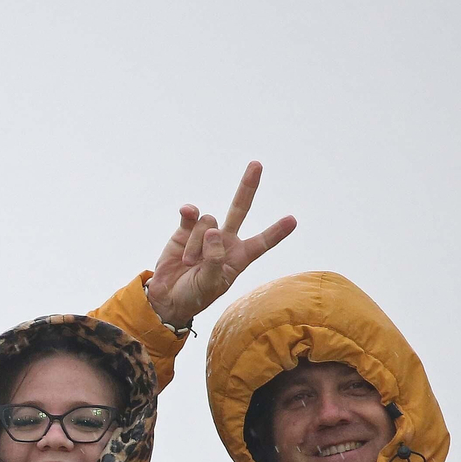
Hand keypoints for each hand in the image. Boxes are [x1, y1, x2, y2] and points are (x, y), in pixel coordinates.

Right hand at [143, 161, 297, 328]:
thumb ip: (214, 260)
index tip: (292, 220)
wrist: (167, 297)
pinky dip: (189, 212)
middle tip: (257, 164)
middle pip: (239, 209)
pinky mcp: (185, 230)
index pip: (261, 243)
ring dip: (195, 245)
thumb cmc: (195, 295)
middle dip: (248, 187)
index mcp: (238, 258)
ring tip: (188, 264)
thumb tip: (213, 230)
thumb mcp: (210, 285)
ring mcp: (205, 233)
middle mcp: (225, 241)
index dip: (276, 232)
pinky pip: (191, 215)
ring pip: (208, 222)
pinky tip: (186, 211)